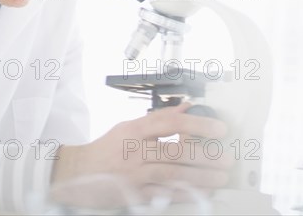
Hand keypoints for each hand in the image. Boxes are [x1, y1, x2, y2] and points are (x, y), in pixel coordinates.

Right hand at [50, 103, 233, 207]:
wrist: (75, 174)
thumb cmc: (106, 148)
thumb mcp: (129, 126)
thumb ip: (159, 118)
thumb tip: (187, 106)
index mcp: (135, 130)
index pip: (171, 123)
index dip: (198, 125)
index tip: (219, 129)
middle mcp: (135, 151)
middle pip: (176, 152)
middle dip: (206, 156)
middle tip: (227, 157)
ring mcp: (134, 175)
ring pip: (172, 175)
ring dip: (200, 177)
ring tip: (220, 177)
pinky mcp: (133, 195)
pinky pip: (162, 195)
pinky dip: (183, 194)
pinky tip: (200, 193)